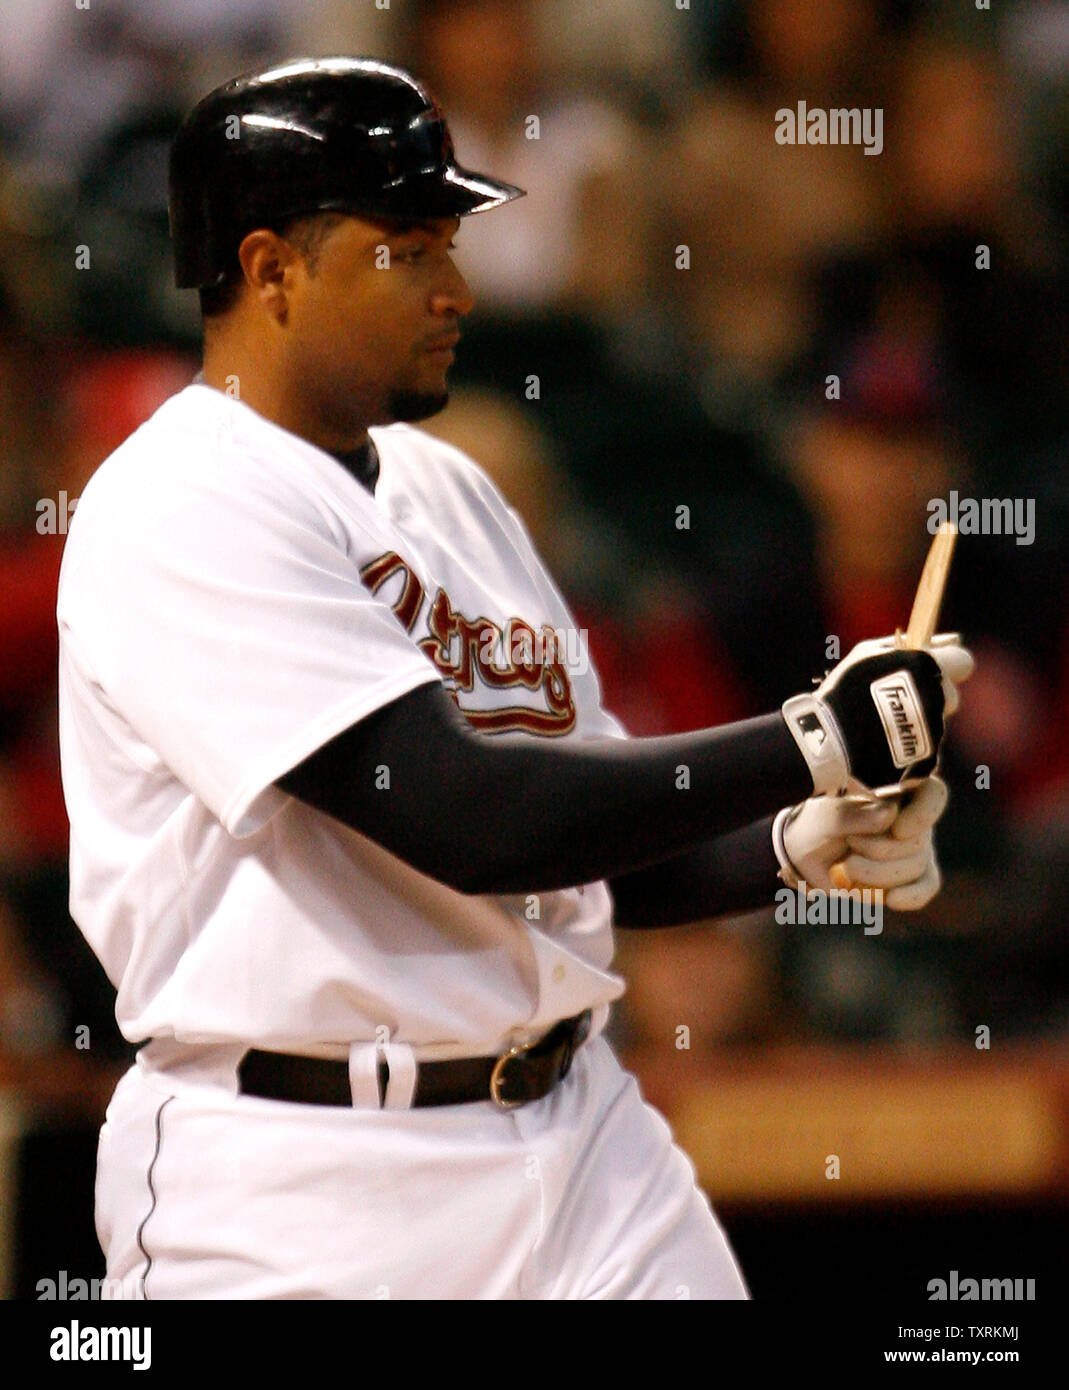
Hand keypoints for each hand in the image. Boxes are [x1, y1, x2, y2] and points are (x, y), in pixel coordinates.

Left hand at [772, 776, 948, 909]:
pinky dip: (910, 896)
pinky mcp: (911, 878)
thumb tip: (891, 813)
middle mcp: (914, 821)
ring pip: (916, 867)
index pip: (933, 794)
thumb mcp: (829, 816)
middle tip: (850, 843)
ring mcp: (916, 851)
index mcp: (899, 794)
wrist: (807, 854)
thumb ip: (857, 815)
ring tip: (848, 866)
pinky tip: (891, 899)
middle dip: (881, 850)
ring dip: (879, 873)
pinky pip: (925, 887)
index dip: (924, 814)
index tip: (899, 830)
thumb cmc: (820, 825)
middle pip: (918, 841)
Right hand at [781, 633, 973, 796]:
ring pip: (935, 724)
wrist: (828, 741)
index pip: (962, 662)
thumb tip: (943, 640)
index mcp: (926, 667)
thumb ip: (903, 643)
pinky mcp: (928, 759)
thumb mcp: (867, 654)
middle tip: (896, 702)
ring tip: (881, 726)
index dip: (948, 665)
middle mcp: (937, 699)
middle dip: (929, 697)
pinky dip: (908, 747)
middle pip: (949, 696)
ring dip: (916, 723)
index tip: (930, 671)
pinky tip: (883, 745)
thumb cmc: (845, 691)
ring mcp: (935, 731)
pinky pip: (926, 749)